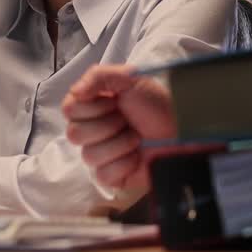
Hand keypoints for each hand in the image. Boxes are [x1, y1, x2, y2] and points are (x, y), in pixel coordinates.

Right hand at [62, 64, 177, 192]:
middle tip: (127, 119)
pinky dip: (124, 163)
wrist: (182, 129)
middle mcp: (91, 130)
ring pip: (89, 155)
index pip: (69, 109)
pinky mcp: (111, 176)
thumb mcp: (129, 77)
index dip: (93, 107)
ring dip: (120, 143)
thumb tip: (75, 92)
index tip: (115, 102)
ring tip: (136, 136)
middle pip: (75, 134)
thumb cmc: (156, 103)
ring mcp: (100, 154)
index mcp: (90, 106)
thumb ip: (98, 76)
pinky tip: (136, 156)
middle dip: (108, 125)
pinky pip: (104, 174)